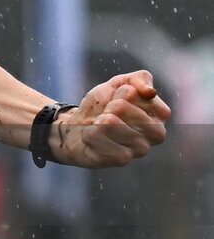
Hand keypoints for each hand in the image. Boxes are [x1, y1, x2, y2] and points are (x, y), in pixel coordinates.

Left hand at [52, 70, 170, 167]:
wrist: (78, 128)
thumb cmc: (103, 106)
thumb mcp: (119, 84)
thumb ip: (139, 79)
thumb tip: (150, 91)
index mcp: (159, 113)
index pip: (138, 94)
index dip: (120, 92)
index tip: (117, 98)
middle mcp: (156, 133)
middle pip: (122, 107)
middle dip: (107, 105)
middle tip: (106, 113)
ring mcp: (141, 148)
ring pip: (111, 123)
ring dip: (98, 119)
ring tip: (100, 124)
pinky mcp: (122, 159)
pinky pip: (101, 139)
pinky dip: (90, 133)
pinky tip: (93, 136)